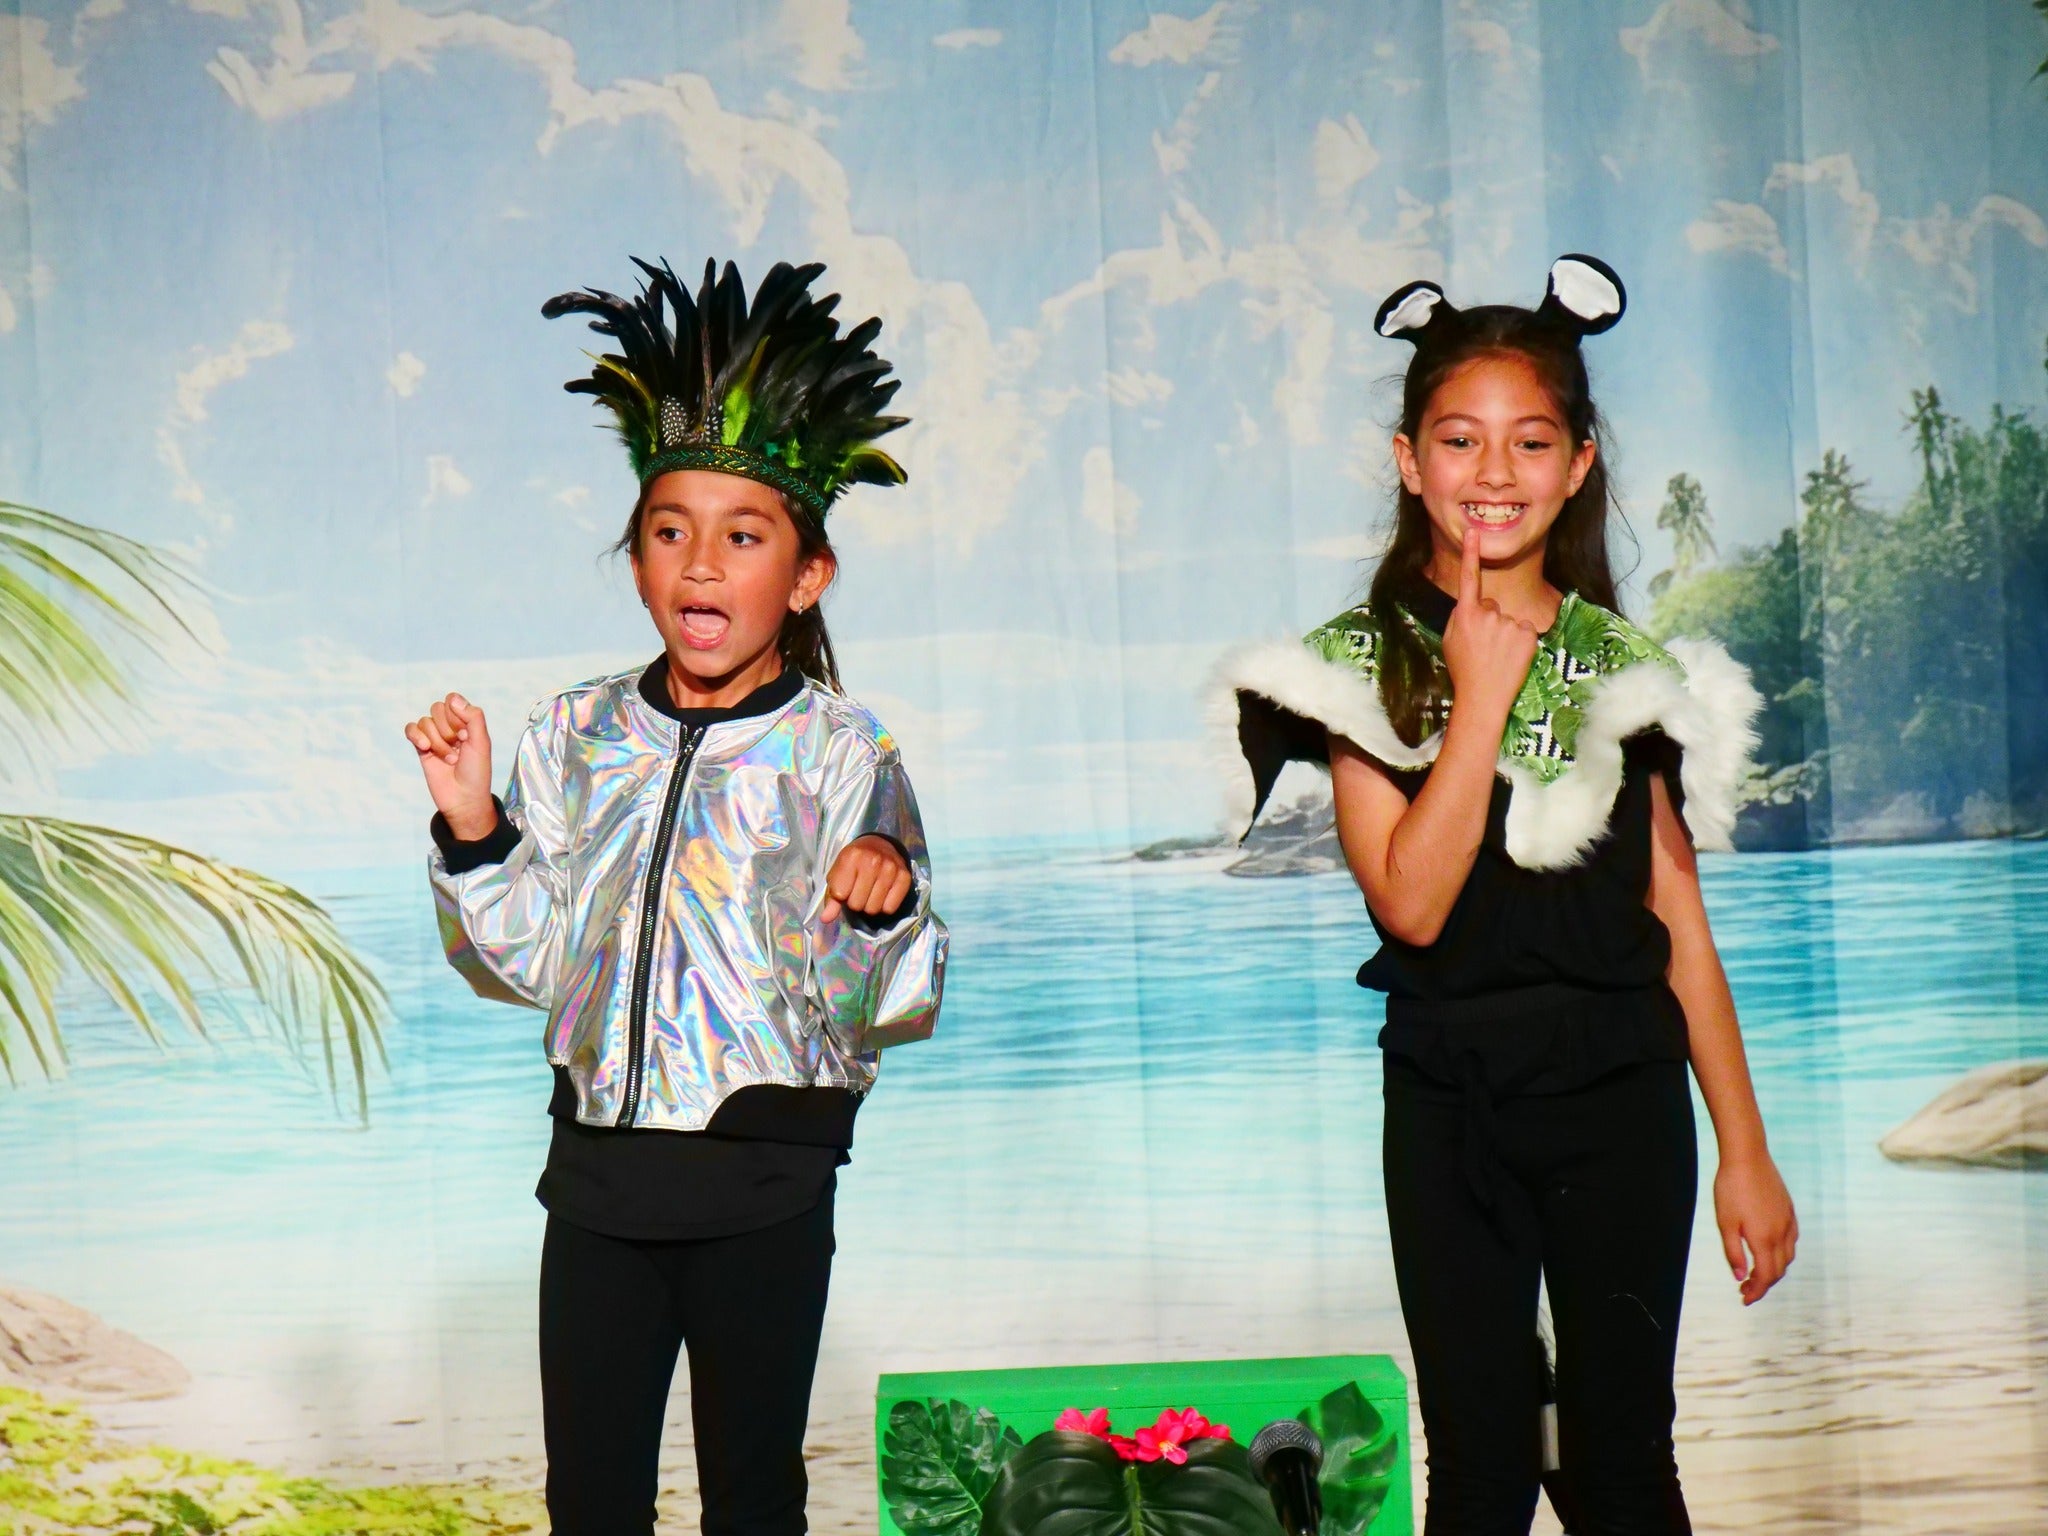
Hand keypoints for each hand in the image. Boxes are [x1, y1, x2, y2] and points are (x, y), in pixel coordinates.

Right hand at [403, 693, 496, 839]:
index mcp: (467, 722)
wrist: (463, 799)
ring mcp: (435, 737)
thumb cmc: (477, 772)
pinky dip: (416, 736)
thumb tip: (453, 699)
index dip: (455, 715)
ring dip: (437, 741)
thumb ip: (473, 717)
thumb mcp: (482, 742)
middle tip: (458, 749)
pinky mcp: (422, 748)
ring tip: (449, 759)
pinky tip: (425, 748)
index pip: (452, 701)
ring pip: (425, 721)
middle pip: (437, 709)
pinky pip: (411, 729)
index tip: (465, 735)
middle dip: (446, 729)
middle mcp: (451, 727)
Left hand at [821, 835, 912, 923]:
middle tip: (859, 890)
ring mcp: (890, 868)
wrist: (878, 845)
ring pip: (873, 909)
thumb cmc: (853, 863)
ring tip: (870, 891)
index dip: (841, 895)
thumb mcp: (838, 874)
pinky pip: (890, 908)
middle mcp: (872, 861)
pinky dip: (885, 906)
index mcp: (851, 857)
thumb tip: (825, 919)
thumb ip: (831, 898)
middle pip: (857, 904)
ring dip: (869, 905)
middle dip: (855, 902)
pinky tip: (883, 893)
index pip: (840, 895)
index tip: (845, 886)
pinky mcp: (905, 877)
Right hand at [1440, 529, 1540, 722]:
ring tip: (1497, 657)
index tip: (1473, 532)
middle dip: (1489, 622)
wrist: (1483, 698)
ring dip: (1505, 635)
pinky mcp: (1528, 634)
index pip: (1469, 577)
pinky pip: (1525, 630)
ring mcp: (1509, 623)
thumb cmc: (1463, 670)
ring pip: (1509, 620)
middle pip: (1491, 606)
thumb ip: (1461, 617)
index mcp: (1465, 615)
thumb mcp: (1450, 641)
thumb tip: (1473, 605)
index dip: (1470, 553)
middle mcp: (1488, 614)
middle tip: (1483, 649)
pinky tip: (1511, 658)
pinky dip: (1521, 642)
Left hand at [1714, 1152, 1797, 1304]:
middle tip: (1745, 1288)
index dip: (1756, 1291)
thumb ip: (1733, 1252)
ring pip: (1788, 1256)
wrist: (1747, 1156)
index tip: (1744, 1299)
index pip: (1766, 1276)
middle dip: (1764, 1283)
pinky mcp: (1789, 1210)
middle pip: (1779, 1269)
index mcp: (1764, 1239)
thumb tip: (1740, 1277)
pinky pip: (1792, 1239)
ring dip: (1774, 1269)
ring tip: (1756, 1271)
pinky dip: (1783, 1252)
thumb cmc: (1731, 1188)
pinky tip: (1770, 1249)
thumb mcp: (1725, 1222)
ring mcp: (1788, 1221)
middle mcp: (1781, 1233)